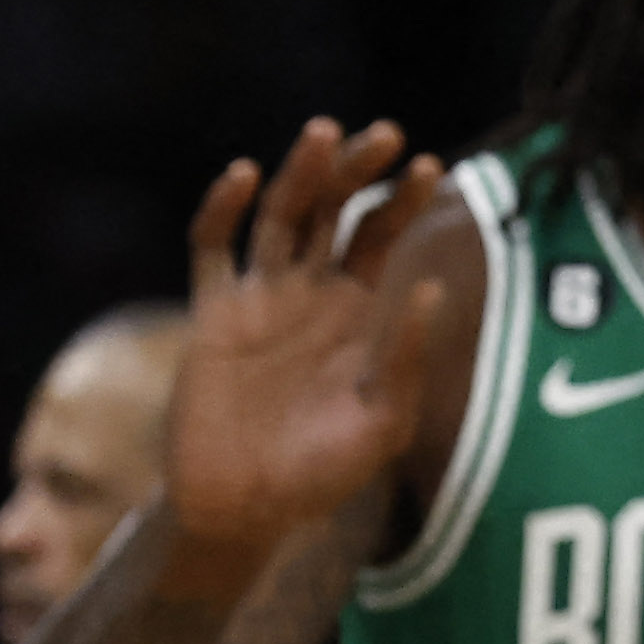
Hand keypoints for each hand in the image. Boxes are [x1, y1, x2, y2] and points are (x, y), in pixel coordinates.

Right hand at [169, 119, 451, 569]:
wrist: (246, 509)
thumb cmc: (321, 472)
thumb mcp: (383, 421)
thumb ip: (403, 358)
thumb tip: (431, 290)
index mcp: (356, 310)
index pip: (381, 236)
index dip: (403, 200)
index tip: (432, 166)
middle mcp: (308, 292)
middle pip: (333, 210)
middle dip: (357, 170)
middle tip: (385, 133)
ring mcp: (258, 297)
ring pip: (279, 216)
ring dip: (301, 174)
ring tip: (326, 134)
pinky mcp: (211, 314)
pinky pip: (212, 248)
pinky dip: (222, 209)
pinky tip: (243, 174)